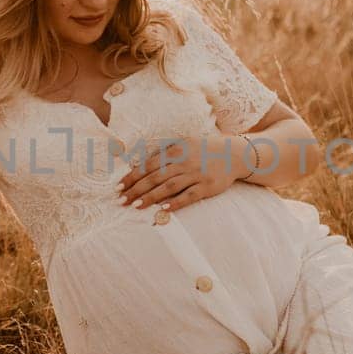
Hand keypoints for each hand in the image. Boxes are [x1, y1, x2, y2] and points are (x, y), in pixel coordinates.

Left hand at [115, 134, 249, 211]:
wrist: (234, 154)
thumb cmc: (204, 150)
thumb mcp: (184, 144)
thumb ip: (165, 153)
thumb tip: (141, 165)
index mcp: (176, 150)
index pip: (149, 165)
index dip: (132, 176)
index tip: (118, 187)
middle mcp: (185, 162)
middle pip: (155, 177)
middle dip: (136, 189)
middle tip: (121, 200)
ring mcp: (197, 175)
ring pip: (169, 187)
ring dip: (151, 196)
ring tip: (136, 206)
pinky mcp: (208, 187)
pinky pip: (189, 196)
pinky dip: (176, 202)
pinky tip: (163, 209)